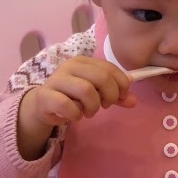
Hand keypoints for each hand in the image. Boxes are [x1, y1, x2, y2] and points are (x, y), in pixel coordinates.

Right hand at [16, 57, 136, 159]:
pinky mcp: (46, 95)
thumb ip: (114, 95)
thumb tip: (133, 101)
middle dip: (110, 95)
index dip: (121, 84)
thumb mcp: (96, 93)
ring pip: (86, 90)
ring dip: (93, 107)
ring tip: (89, 112)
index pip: (110, 68)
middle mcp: (69, 66)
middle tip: (105, 105)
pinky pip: (68, 105)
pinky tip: (75, 116)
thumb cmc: (72, 96)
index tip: (121, 97)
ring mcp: (56, 79)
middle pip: (101, 77)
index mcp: (83, 61)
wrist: (44, 105)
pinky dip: (76, 114)